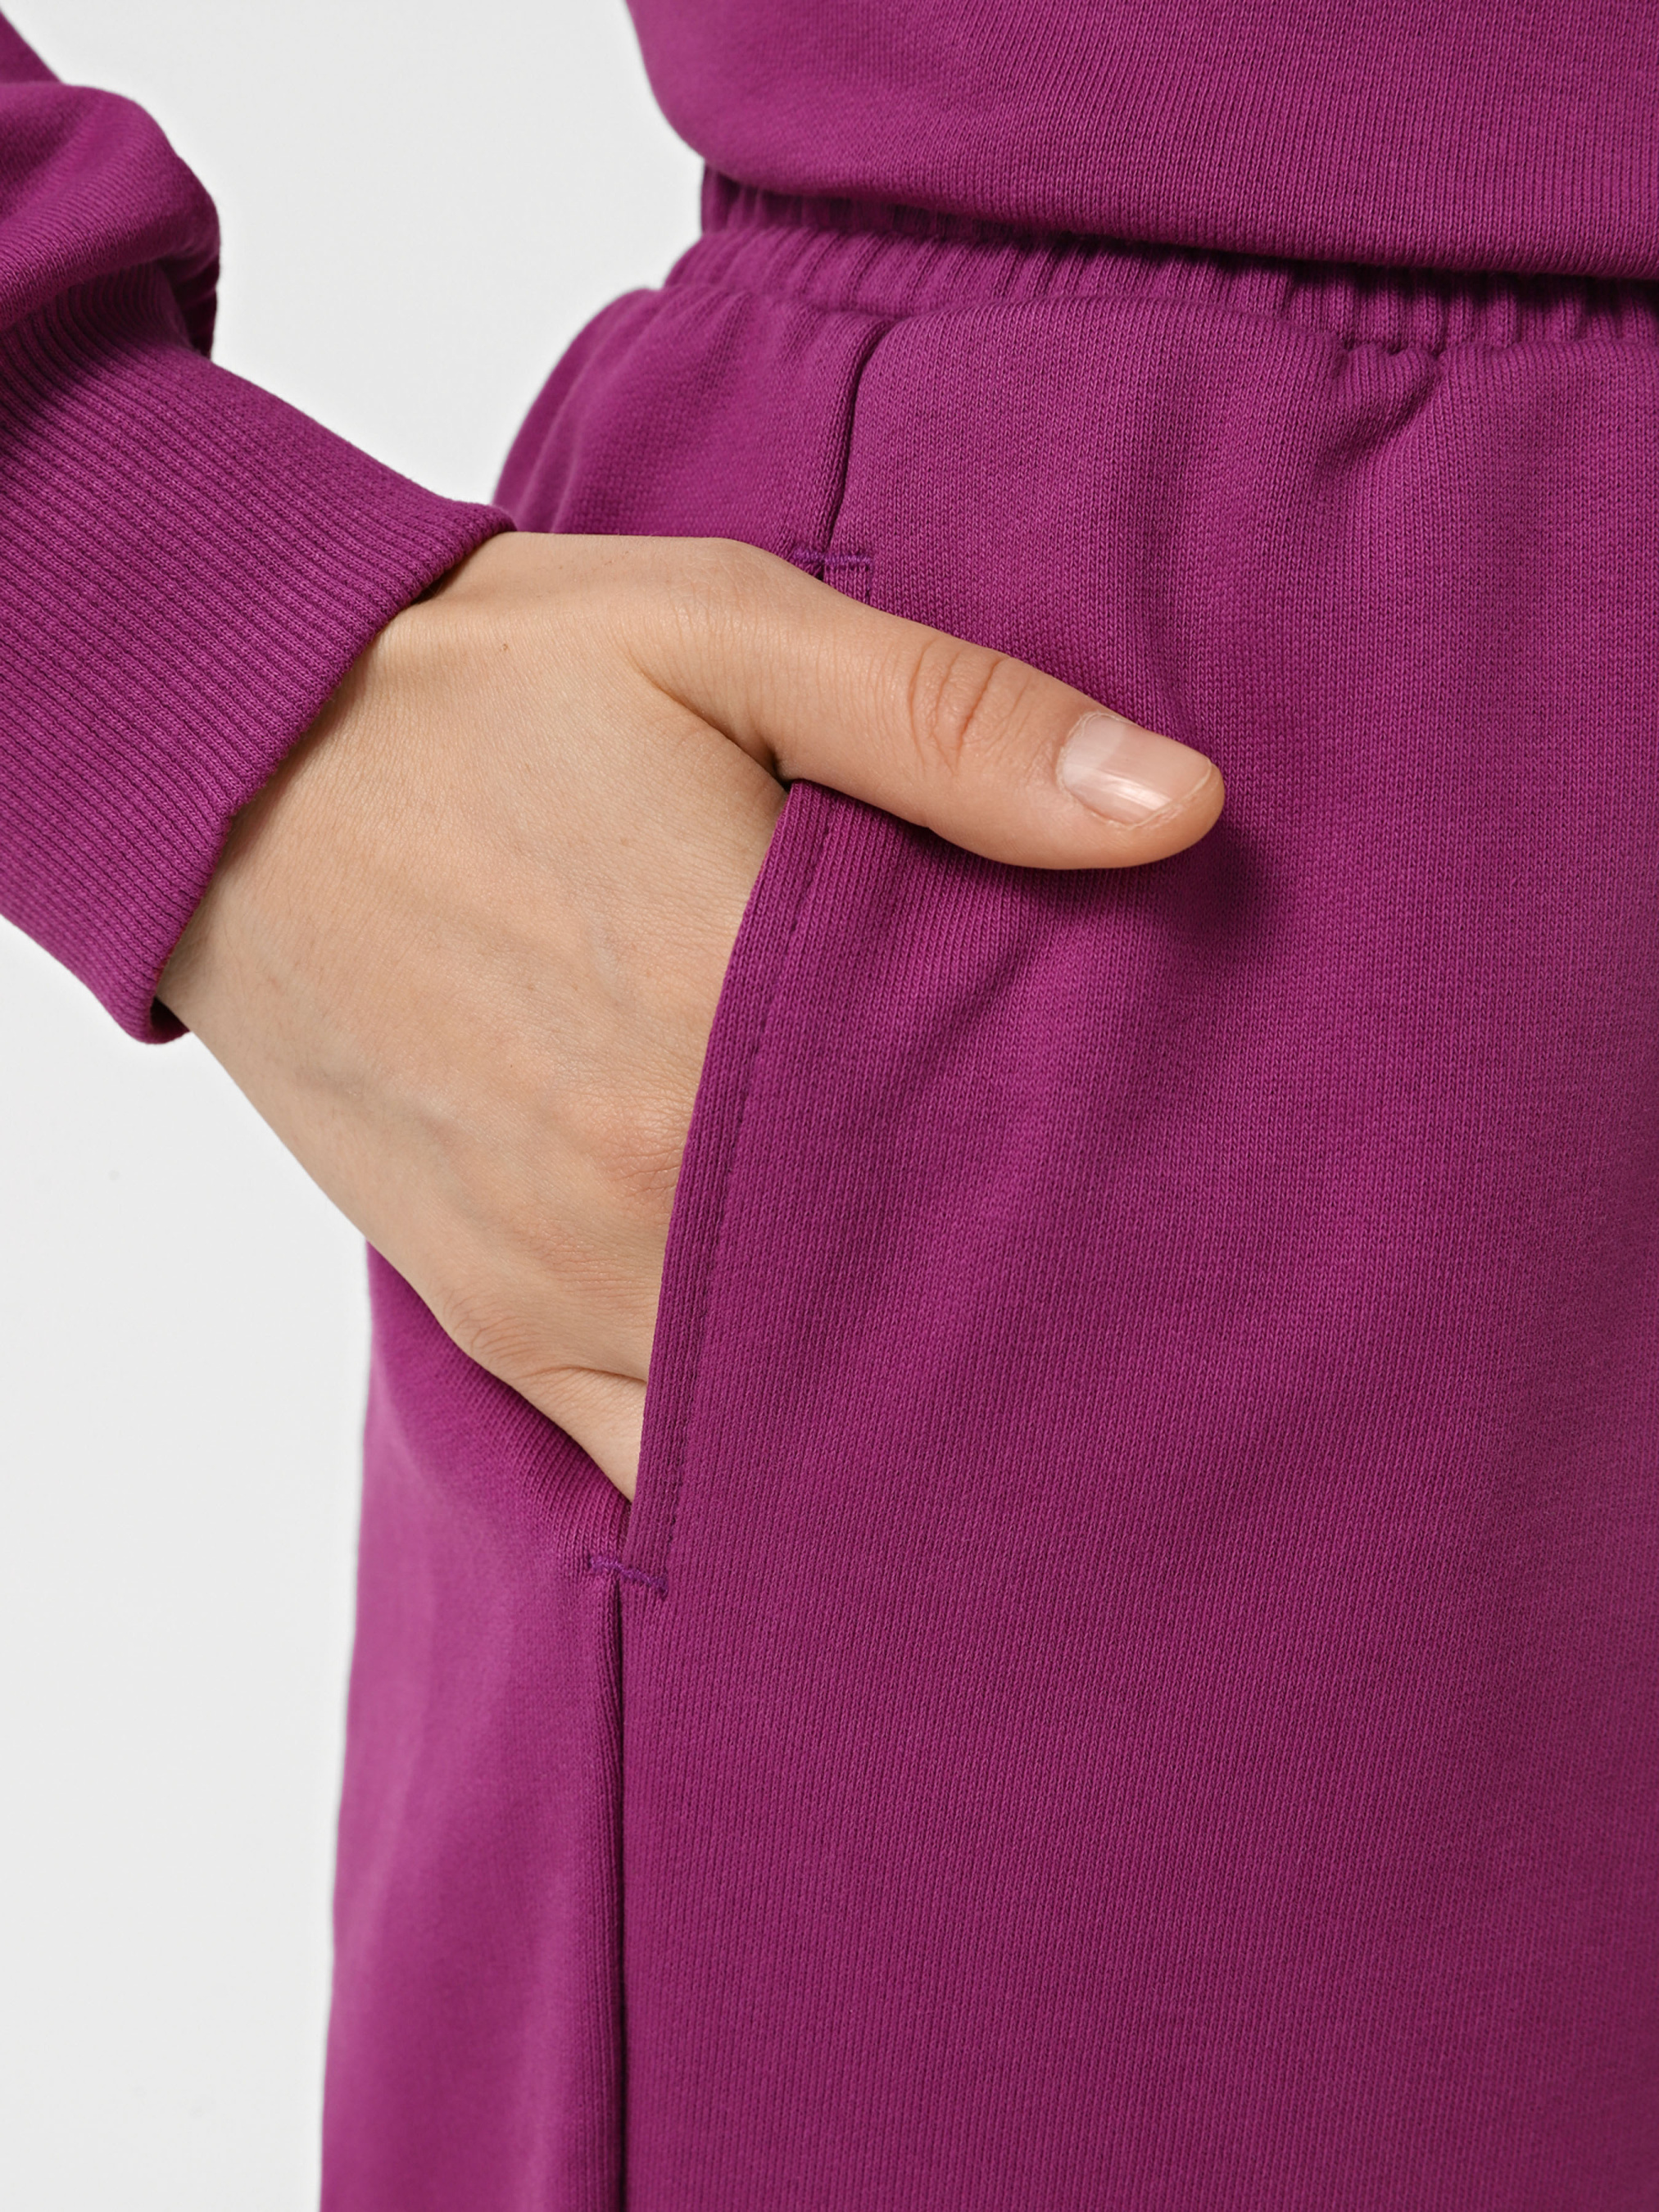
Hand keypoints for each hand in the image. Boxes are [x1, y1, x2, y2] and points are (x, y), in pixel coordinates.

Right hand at [158, 534, 1221, 1495]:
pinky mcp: (489, 1313)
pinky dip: (744, 1467)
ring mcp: (557, 1278)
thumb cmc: (488, 687)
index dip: (1101, 1229)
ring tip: (1006, 1400)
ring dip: (887, 1423)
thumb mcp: (728, 636)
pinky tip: (832, 1443)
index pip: (979, 1189)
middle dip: (1015, 1342)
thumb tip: (1180, 808)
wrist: (230, 763)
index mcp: (722, 1031)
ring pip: (772, 1430)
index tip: (1195, 1241)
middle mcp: (642, 1198)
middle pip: (893, 1332)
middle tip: (1142, 1345)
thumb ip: (956, 726)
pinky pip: (642, 1458)